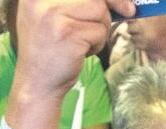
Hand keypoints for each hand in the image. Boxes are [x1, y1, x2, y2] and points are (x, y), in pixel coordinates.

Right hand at [13, 0, 136, 99]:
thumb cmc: (51, 50)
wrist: (37, 83)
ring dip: (100, 29)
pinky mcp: (68, 33)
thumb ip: (78, 2)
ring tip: (84, 42)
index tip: (124, 1)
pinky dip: (97, 44)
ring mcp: (54, 15)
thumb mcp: (56, 17)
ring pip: (99, 11)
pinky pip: (99, 32)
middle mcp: (43, 0)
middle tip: (129, 11)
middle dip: (113, 4)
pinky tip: (81, 52)